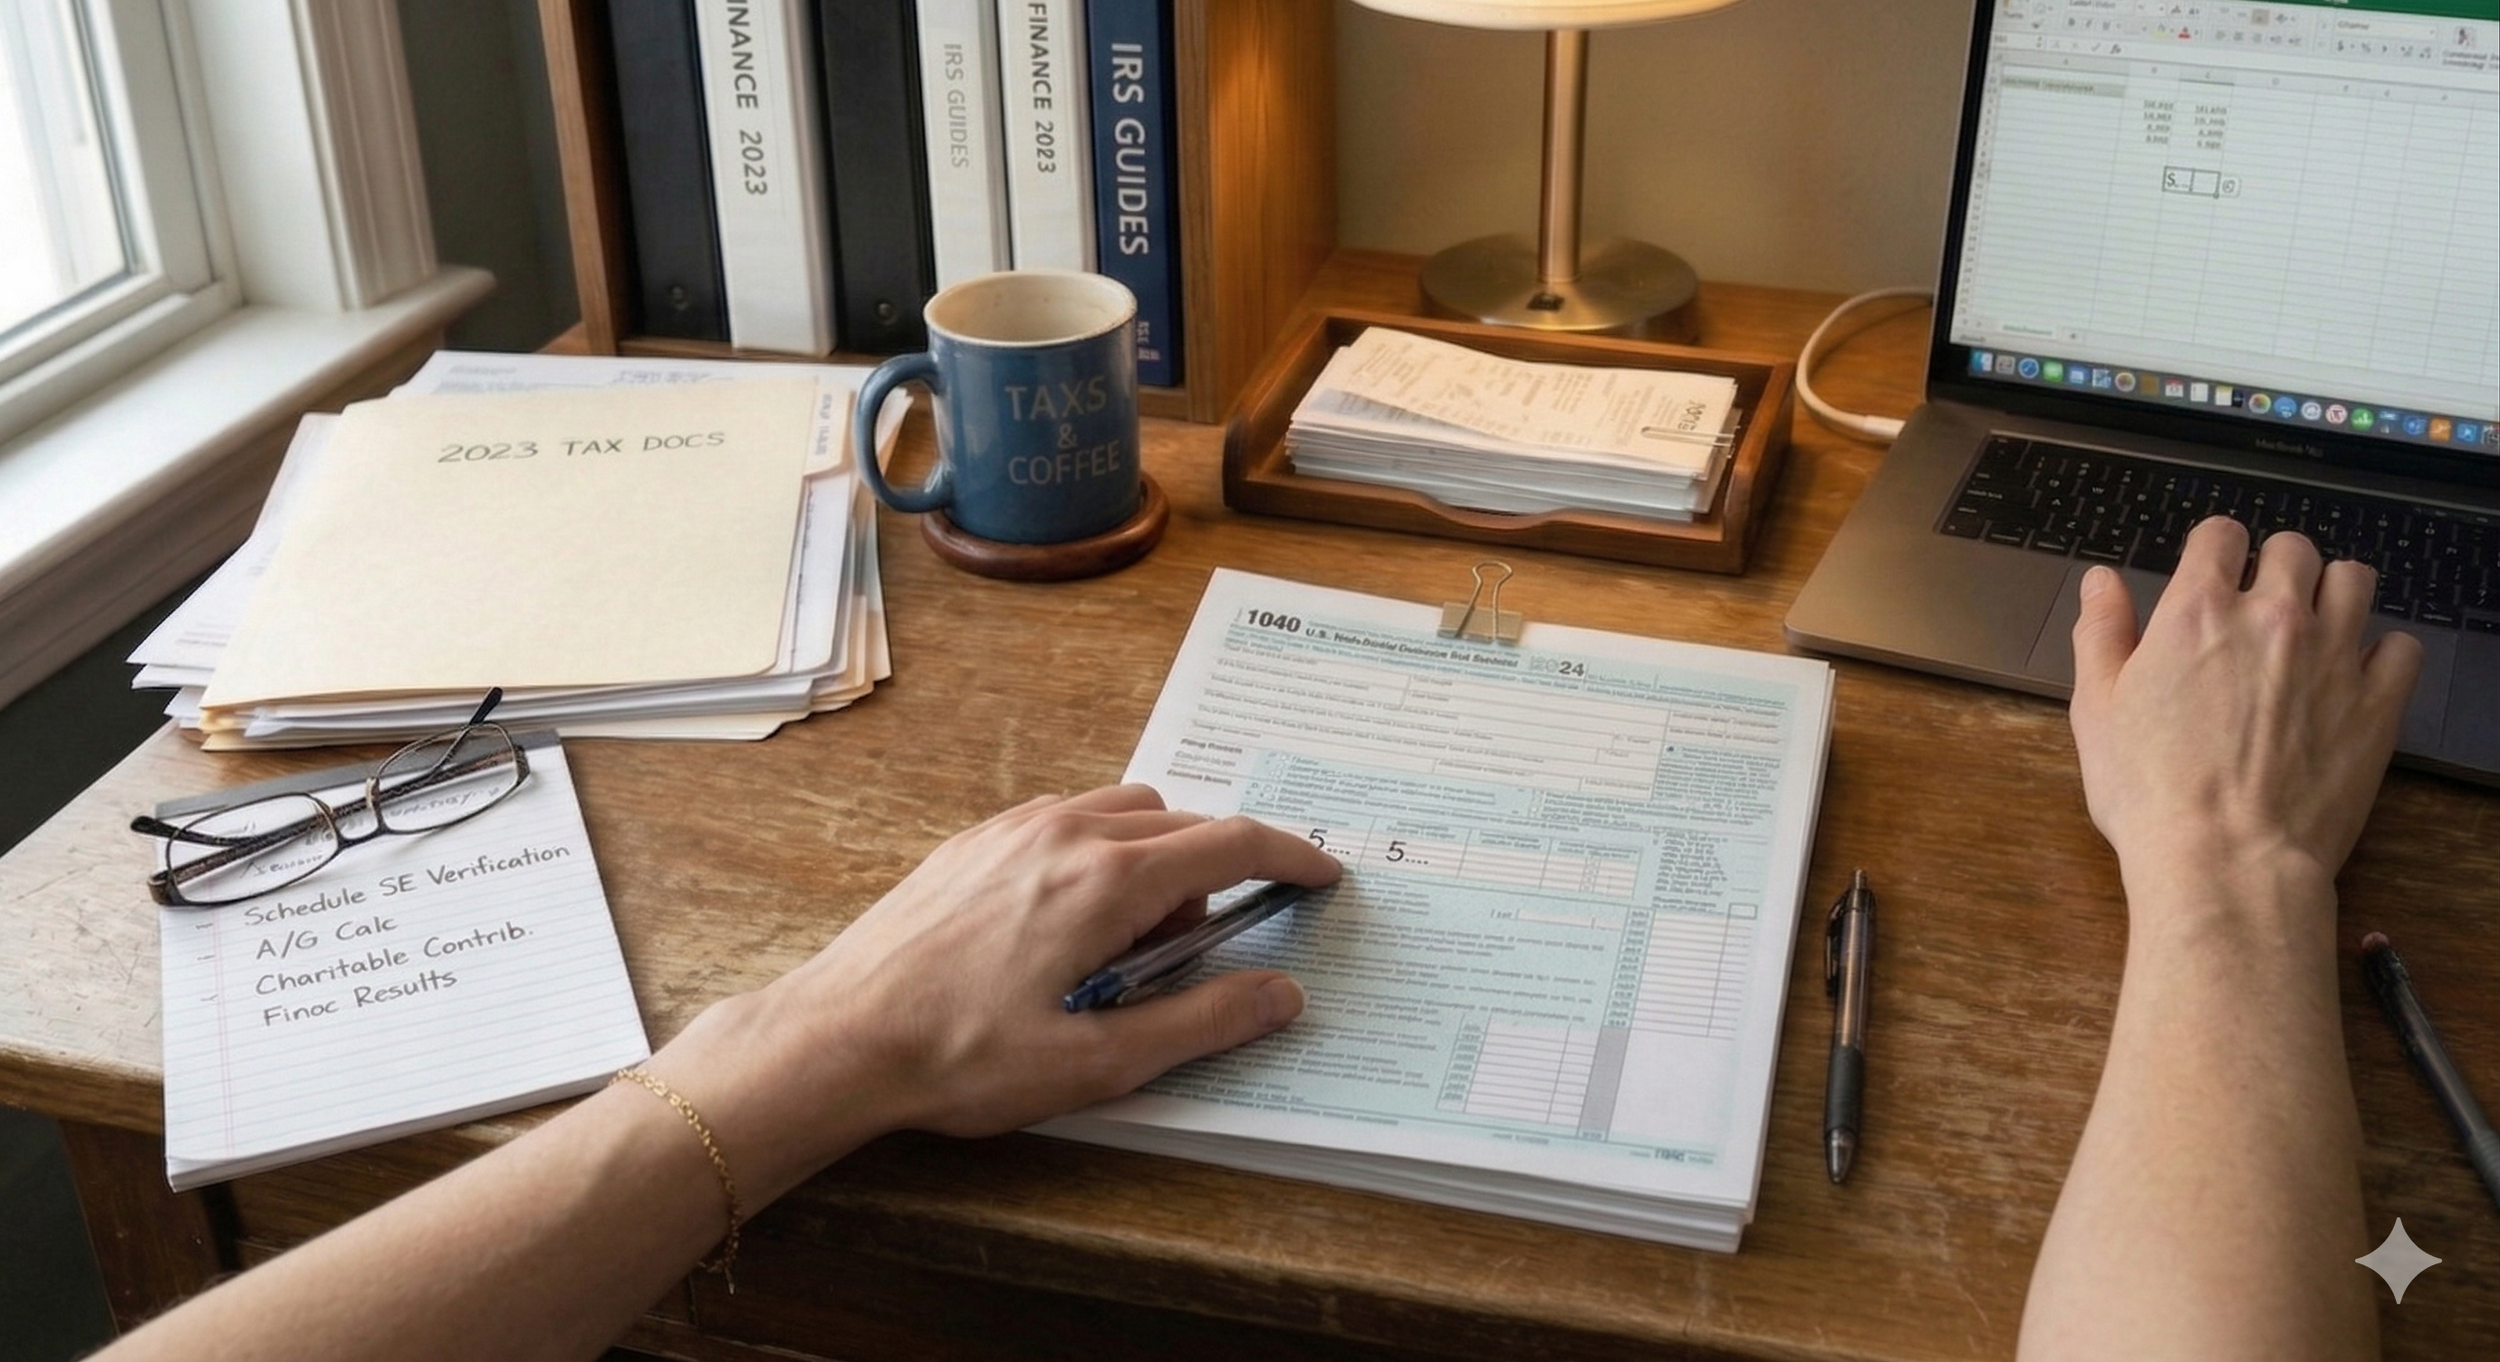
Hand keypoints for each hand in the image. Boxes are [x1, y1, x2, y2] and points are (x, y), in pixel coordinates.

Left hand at [653, 784, 1341, 1198]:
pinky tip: (1072, 930)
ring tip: (1129, 952)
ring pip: (1127, 813)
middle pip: (1184, 824)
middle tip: (1204, 954)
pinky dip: (1103, 855)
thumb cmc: (960, 1058)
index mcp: (1108, 880)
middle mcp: (1067, 831)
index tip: (1324, 876)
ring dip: (1157, 863)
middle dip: (1219, 876)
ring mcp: (1016, 828)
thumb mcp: (1099, 1062)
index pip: (1232, 845)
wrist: (839, 1037)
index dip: (1291, 859)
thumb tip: (1282, 994)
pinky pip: (1070, 820)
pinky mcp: (977, 841)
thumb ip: (1203, 1021)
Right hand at [2067, 517, 2420, 898]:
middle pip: (2293, 548)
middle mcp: (2273, 618)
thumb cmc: (2151, 793)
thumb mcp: (2096, 708)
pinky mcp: (2378, 703)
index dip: (2212, 550)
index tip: (2210, 574)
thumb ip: (2101, 632)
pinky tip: (2355, 676)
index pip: (2219, 535)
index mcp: (2197, 612)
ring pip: (2354, 580)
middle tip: (2259, 606)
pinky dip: (2382, 652)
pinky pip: (2402, 646)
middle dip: (2274, 566)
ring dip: (2332, 593)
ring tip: (2313, 628)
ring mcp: (2334, 657)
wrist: (2224, 859)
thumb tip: (2101, 580)